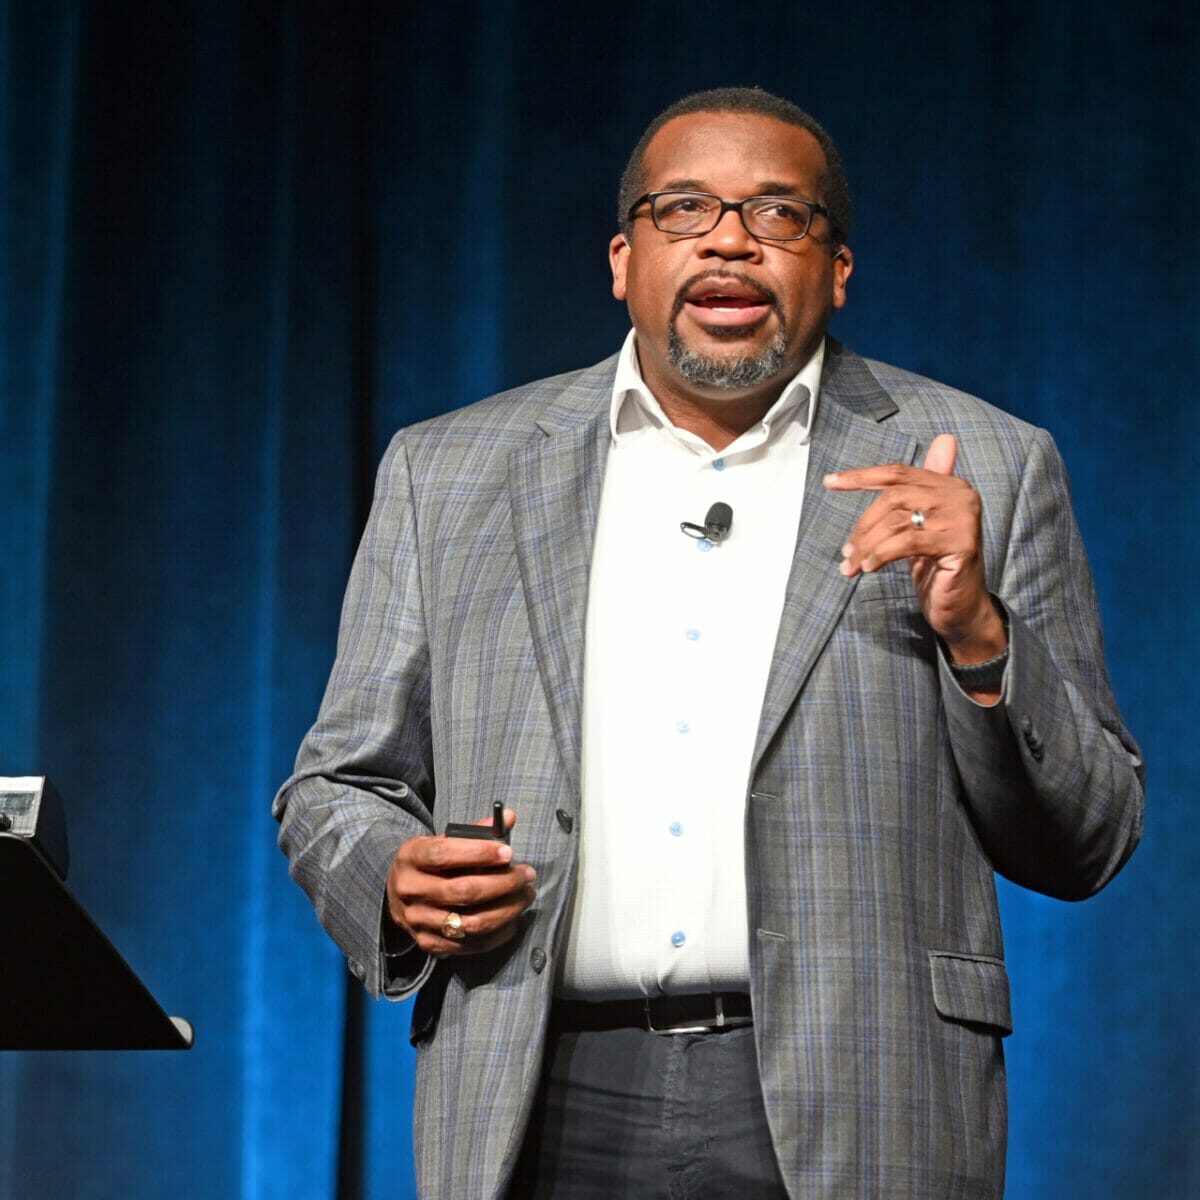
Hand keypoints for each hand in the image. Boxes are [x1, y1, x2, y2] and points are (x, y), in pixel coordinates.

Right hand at [386, 808, 536, 955]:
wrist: (399, 893)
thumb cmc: (431, 862)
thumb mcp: (444, 840)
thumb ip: (476, 831)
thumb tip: (509, 817)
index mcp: (411, 857)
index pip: (443, 855)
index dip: (479, 853)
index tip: (509, 852)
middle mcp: (409, 890)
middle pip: (462, 892)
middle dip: (503, 883)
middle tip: (527, 874)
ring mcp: (417, 921)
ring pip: (470, 923)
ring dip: (507, 910)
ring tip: (526, 895)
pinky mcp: (429, 943)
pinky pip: (471, 944)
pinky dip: (499, 933)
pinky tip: (513, 917)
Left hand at [823, 434, 1005, 660]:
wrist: (962, 607)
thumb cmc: (936, 567)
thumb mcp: (920, 527)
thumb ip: (919, 491)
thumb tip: (943, 439)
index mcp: (951, 485)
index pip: (898, 473)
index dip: (861, 476)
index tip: (830, 482)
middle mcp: (961, 496)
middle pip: (893, 498)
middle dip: (863, 525)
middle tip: (847, 551)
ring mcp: (963, 519)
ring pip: (896, 521)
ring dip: (867, 545)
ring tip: (852, 565)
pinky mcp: (961, 544)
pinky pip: (907, 542)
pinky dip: (881, 554)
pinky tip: (869, 567)